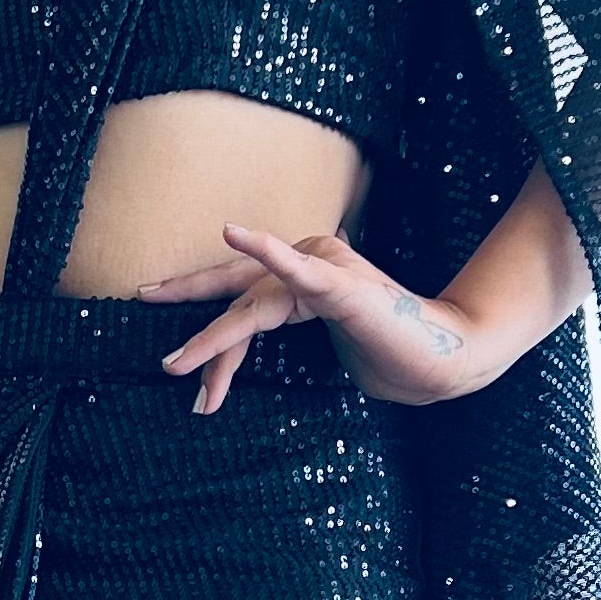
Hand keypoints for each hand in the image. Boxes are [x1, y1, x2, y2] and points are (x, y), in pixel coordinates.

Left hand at [144, 227, 477, 413]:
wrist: (441, 357)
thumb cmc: (390, 348)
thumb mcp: (334, 343)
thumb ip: (307, 333)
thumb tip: (270, 349)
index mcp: (299, 286)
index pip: (239, 301)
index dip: (199, 312)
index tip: (159, 323)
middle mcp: (305, 270)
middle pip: (236, 306)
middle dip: (196, 337)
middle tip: (158, 364)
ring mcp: (323, 273)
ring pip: (253, 308)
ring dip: (212, 340)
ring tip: (175, 367)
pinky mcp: (342, 283)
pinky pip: (299, 268)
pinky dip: (269, 251)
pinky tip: (236, 232)